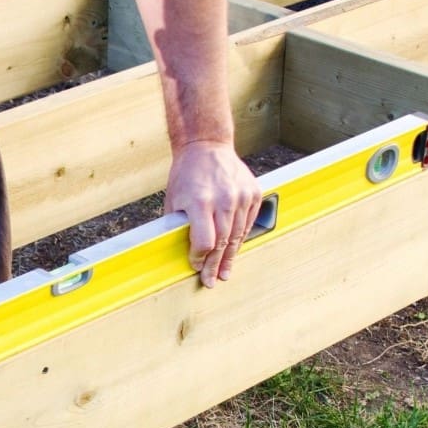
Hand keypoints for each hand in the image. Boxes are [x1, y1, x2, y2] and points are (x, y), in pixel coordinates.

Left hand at [164, 140, 261, 286]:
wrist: (207, 146)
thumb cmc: (186, 174)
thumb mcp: (174, 200)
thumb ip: (179, 226)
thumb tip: (181, 252)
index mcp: (201, 202)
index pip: (205, 241)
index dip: (199, 257)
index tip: (195, 265)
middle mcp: (224, 199)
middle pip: (222, 242)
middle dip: (215, 265)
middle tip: (212, 281)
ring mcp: (242, 196)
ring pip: (238, 235)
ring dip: (230, 257)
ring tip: (225, 272)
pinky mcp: (253, 193)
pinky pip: (248, 223)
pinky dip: (240, 238)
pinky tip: (234, 250)